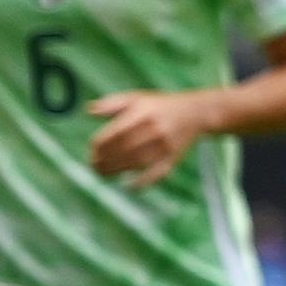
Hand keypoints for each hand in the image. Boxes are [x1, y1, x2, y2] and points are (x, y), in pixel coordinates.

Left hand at [83, 88, 204, 188]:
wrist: (196, 112)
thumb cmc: (159, 106)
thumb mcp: (137, 98)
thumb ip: (112, 104)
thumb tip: (89, 111)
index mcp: (143, 113)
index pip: (116, 132)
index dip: (100, 144)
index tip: (91, 151)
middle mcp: (155, 129)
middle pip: (124, 149)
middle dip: (105, 160)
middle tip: (94, 166)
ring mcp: (166, 145)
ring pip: (137, 162)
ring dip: (117, 170)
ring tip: (103, 174)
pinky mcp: (174, 158)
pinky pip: (158, 173)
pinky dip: (144, 182)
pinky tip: (129, 187)